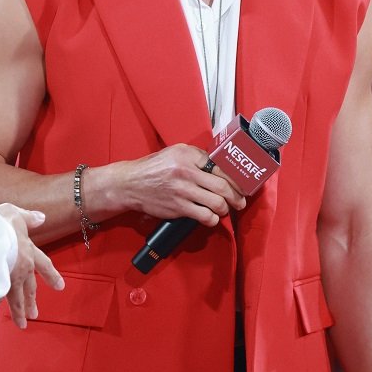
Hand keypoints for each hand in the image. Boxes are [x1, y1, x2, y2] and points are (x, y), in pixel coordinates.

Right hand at [0, 205, 64, 327]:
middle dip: (32, 301)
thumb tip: (41, 217)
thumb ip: (28, 218)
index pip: (44, 265)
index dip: (52, 276)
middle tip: (35, 315)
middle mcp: (21, 269)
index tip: (60, 287)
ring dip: (18, 313)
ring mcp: (7, 280)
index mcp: (28, 252)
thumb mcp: (16, 214)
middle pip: (29, 288)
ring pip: (14, 299)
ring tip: (21, 325)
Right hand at [124, 144, 246, 226]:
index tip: (241, 184)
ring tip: (226, 209)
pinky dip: (212, 219)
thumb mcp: (173, 152)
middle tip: (241, 201)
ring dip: (226, 209)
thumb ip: (195, 157)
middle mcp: (186, 171)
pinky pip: (204, 216)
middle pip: (223, 186)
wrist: (130, 184)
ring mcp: (182, 191)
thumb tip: (218, 166)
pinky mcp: (178, 207)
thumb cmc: (153, 168)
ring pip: (217, 203)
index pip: (219, 166)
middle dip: (237, 196)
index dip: (234, 177)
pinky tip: (212, 218)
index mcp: (187, 155)